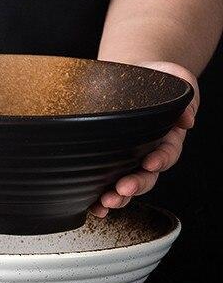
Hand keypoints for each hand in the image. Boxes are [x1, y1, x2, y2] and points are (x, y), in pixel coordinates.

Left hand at [90, 61, 198, 216]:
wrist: (131, 75)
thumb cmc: (156, 79)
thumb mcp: (176, 81)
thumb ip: (186, 98)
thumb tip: (187, 120)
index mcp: (166, 138)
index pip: (166, 154)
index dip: (160, 160)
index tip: (151, 163)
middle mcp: (146, 156)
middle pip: (146, 178)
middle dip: (135, 186)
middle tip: (123, 189)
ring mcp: (126, 163)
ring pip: (125, 188)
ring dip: (118, 198)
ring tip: (107, 202)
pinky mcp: (106, 165)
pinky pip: (103, 187)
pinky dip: (99, 201)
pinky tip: (94, 208)